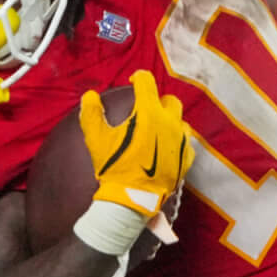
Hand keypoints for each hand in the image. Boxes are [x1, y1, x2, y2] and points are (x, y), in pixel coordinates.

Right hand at [82, 71, 188, 219]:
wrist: (132, 198)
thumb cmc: (114, 166)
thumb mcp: (96, 138)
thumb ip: (91, 112)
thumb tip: (90, 95)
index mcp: (148, 112)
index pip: (147, 82)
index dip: (139, 77)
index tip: (134, 81)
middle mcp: (169, 122)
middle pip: (169, 100)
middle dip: (158, 100)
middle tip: (146, 110)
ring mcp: (181, 140)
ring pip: (181, 120)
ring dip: (170, 120)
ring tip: (157, 129)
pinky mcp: (186, 158)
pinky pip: (187, 143)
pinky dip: (178, 141)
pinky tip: (168, 147)